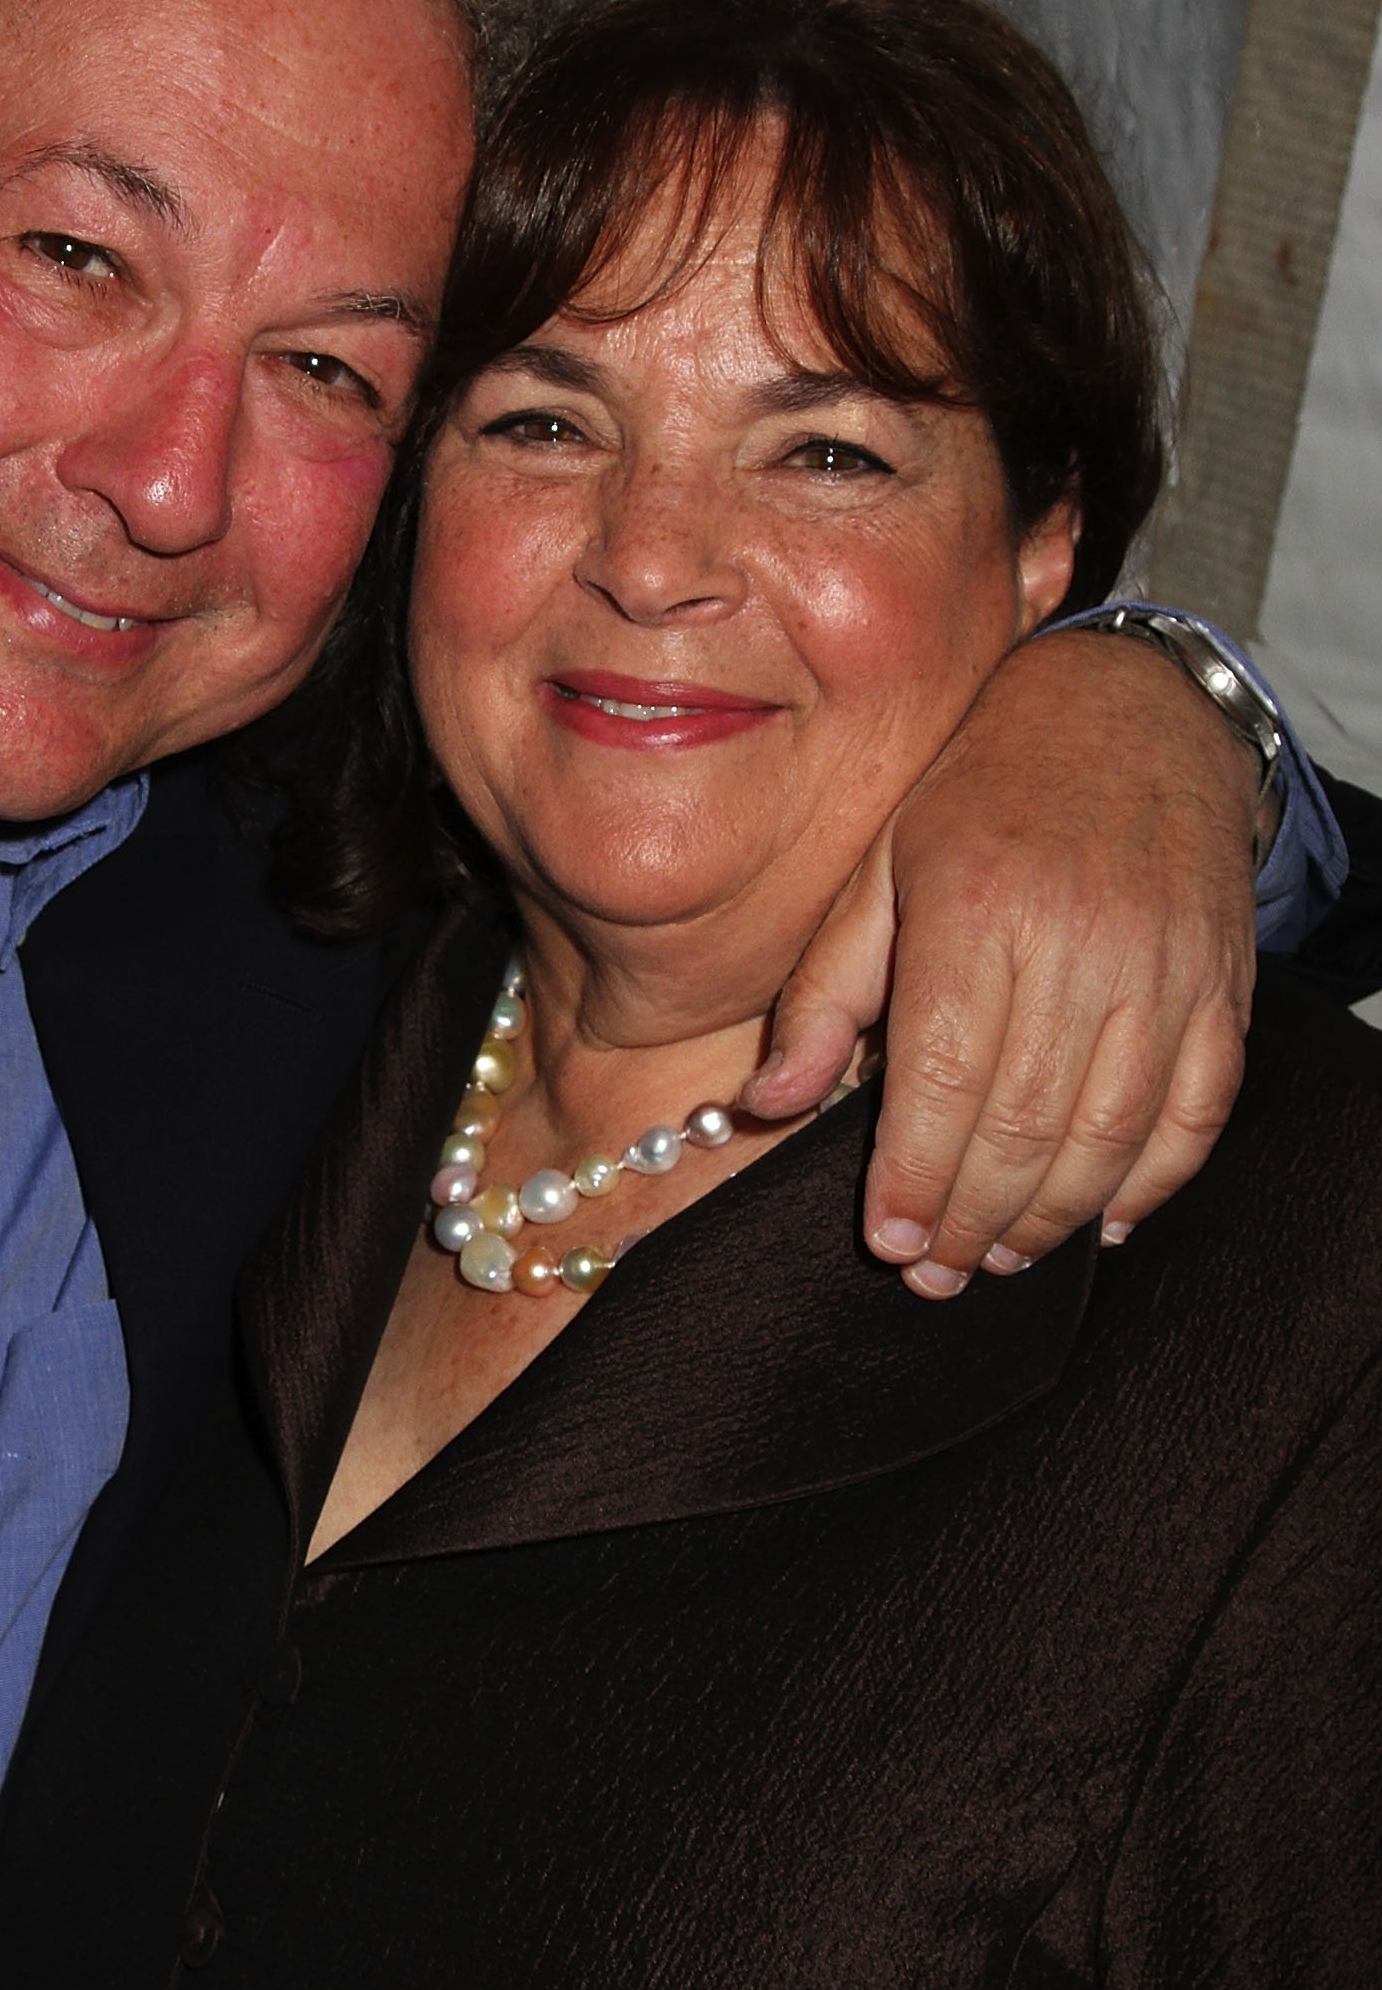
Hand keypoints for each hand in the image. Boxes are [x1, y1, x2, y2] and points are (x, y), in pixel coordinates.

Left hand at [738, 630, 1258, 1292]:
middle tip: (935, 1273)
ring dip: (1051, 1220)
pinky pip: (1198, 1111)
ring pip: (1111, 1135)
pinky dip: (1153, 1182)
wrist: (1130, 715)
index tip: (888, 1245)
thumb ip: (824, 993)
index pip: (943, 1081)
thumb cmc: (979, 795)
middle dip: (971, 1220)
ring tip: (997, 1256)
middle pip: (1024, 1126)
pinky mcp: (1222, 986)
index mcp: (974, 909)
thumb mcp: (877, 870)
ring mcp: (1163, 968)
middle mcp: (1077, 942)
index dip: (914, 1180)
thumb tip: (767, 1105)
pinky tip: (1102, 1221)